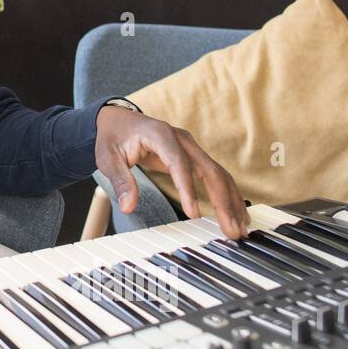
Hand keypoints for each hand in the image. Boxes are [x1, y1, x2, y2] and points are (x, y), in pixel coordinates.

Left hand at [94, 106, 250, 239]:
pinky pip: (215, 176)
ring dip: (230, 200)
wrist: (118, 120)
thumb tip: (128, 206)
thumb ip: (121, 181)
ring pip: (218, 174)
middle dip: (222, 200)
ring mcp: (191, 147)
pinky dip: (226, 194)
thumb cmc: (113, 138)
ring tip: (239, 227)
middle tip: (230, 228)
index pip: (179, 164)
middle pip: (209, 169)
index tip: (193, 213)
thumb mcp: (108, 158)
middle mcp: (181, 139)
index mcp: (160, 135)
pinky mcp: (193, 156)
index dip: (188, 189)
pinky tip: (234, 213)